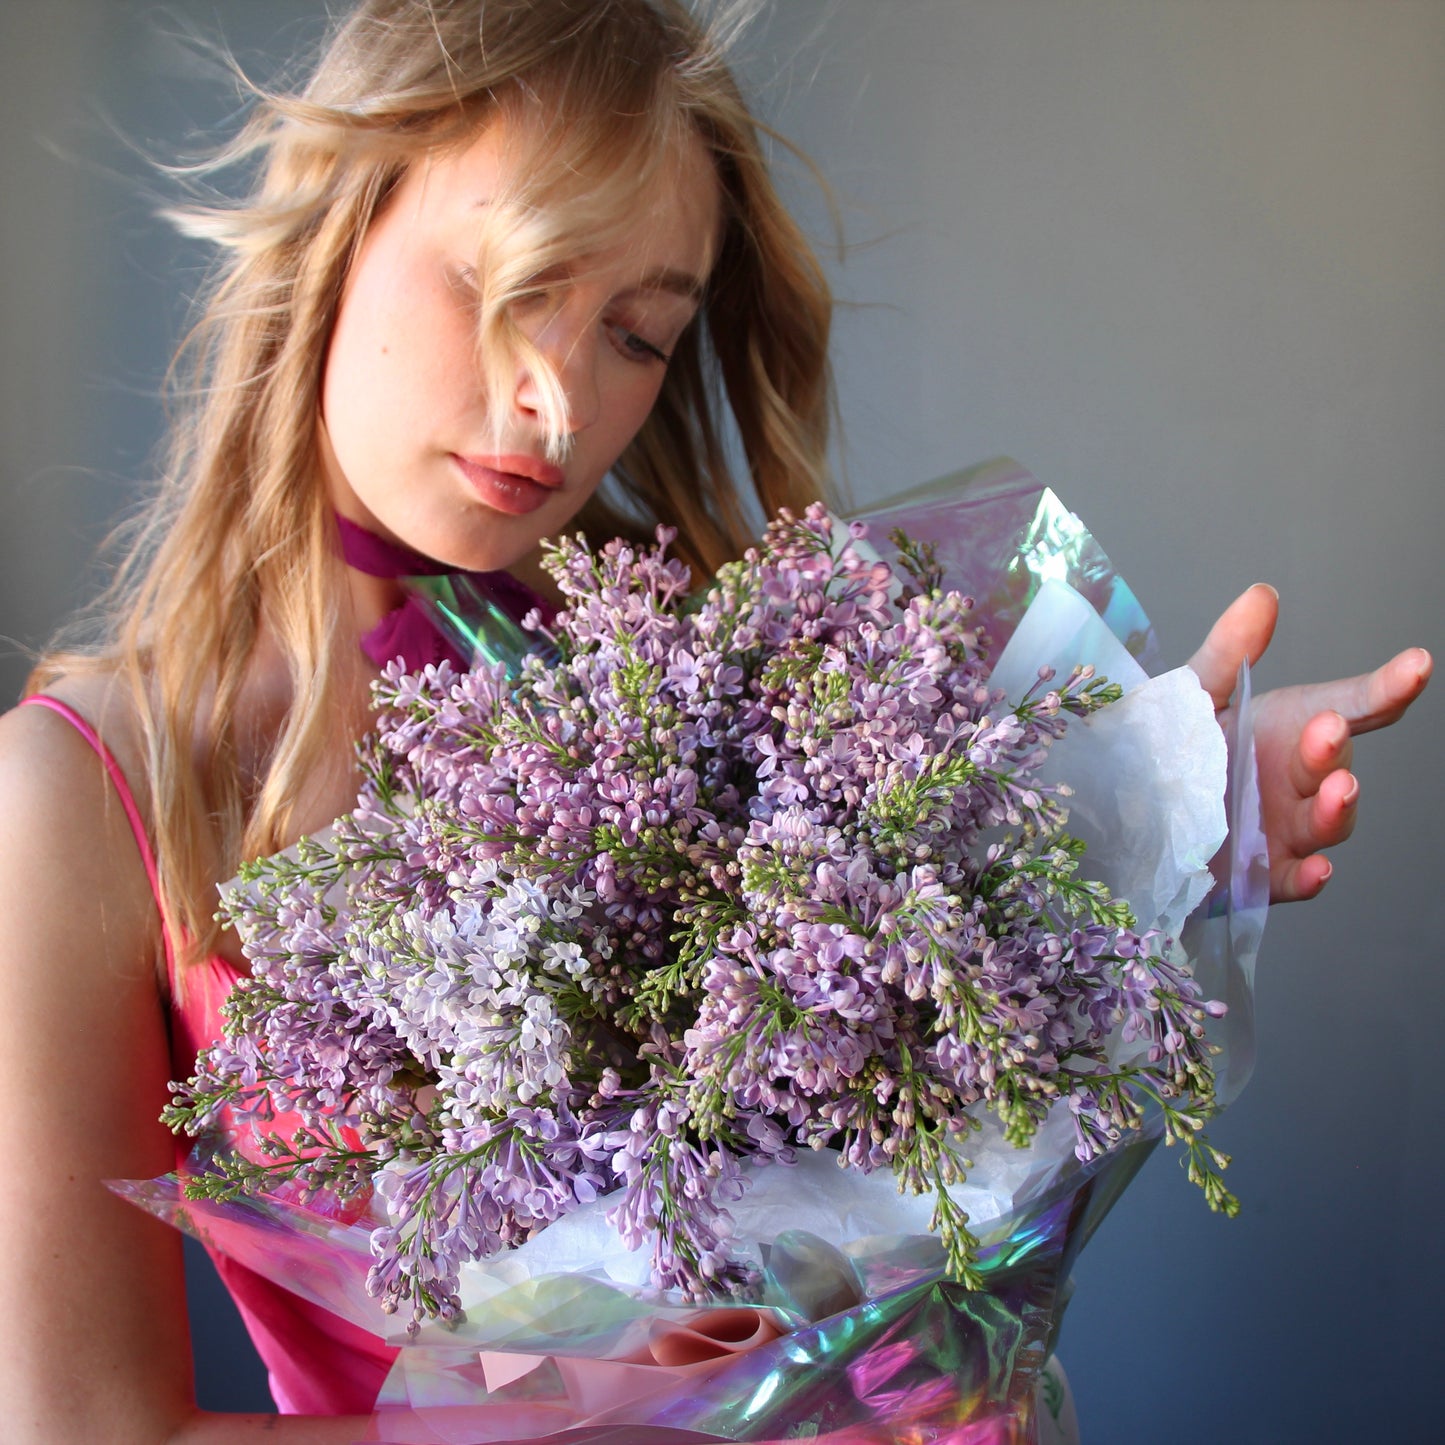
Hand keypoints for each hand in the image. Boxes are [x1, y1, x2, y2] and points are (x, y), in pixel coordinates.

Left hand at [1186, 583, 1431, 903]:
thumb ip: (1230, 653)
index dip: (1390, 686)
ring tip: (1339, 788)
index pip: (1355, 705)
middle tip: (1326, 729)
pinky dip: (1312, 877)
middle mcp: (1301, 778)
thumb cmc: (1179, 751)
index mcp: (1292, 727)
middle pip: (1335, 762)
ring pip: (1329, 821)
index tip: (1416, 664)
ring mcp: (1289, 827)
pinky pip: (1296, 880)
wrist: (1135, 816)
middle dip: (1334, 747)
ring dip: (1339, 806)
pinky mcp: (1266, 873)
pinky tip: (1320, 870)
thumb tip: (1262, 595)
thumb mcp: (1196, 697)